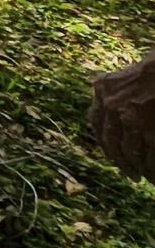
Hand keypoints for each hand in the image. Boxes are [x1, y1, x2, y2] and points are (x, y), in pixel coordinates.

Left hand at [89, 53, 154, 179]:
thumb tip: (103, 125)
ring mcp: (133, 118)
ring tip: (146, 176)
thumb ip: (109, 98)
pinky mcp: (152, 130)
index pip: (98, 126)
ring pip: (133, 153)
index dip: (107, 145)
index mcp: (103, 91)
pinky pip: (150, 156)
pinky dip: (152, 167)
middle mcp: (113, 105)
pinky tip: (154, 174)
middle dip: (124, 163)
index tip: (115, 157)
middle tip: (132, 175)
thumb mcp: (120, 80)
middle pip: (114, 144)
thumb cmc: (150, 71)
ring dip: (139, 168)